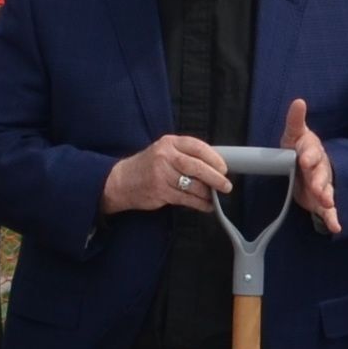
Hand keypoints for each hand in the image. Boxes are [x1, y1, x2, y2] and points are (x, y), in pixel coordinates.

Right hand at [100, 133, 235, 215]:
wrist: (121, 181)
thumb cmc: (148, 166)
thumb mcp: (164, 152)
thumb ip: (185, 155)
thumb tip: (214, 166)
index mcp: (169, 143)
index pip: (197, 147)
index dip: (214, 158)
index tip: (224, 168)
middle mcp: (165, 156)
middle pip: (196, 166)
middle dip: (215, 177)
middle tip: (226, 185)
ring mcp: (161, 174)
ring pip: (192, 185)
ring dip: (207, 193)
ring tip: (214, 197)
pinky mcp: (160, 191)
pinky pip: (185, 199)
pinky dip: (199, 203)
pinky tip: (206, 206)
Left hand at [279, 96, 339, 230]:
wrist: (304, 167)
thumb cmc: (298, 149)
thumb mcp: (294, 135)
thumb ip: (295, 121)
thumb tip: (299, 102)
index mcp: (312, 151)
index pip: (312, 151)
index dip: (308, 154)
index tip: (303, 158)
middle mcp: (321, 168)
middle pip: (321, 173)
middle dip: (318, 178)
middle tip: (315, 184)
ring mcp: (323, 184)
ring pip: (327, 190)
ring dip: (327, 196)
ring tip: (327, 202)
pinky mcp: (321, 200)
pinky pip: (329, 210)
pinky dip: (332, 218)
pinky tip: (336, 227)